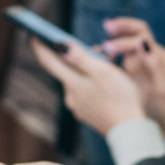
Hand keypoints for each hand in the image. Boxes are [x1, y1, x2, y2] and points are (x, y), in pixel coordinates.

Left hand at [31, 39, 146, 133]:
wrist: (130, 130)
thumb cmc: (119, 97)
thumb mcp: (101, 71)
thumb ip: (79, 57)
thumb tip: (60, 45)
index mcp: (71, 83)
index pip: (49, 62)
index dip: (40, 46)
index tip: (33, 34)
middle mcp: (71, 97)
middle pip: (66, 71)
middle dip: (75, 57)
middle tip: (90, 48)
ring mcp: (80, 108)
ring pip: (79, 82)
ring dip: (87, 70)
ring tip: (107, 63)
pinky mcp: (90, 115)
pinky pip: (87, 93)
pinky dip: (93, 83)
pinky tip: (107, 83)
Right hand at [100, 18, 164, 137]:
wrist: (162, 125)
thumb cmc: (163, 109)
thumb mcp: (161, 90)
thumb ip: (154, 65)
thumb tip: (143, 43)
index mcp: (162, 58)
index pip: (142, 36)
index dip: (124, 39)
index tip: (108, 48)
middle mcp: (153, 56)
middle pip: (136, 31)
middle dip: (120, 27)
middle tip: (106, 26)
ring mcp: (143, 62)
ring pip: (126, 43)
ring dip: (113, 41)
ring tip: (98, 49)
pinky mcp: (133, 70)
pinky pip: (120, 57)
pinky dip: (109, 55)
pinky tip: (99, 59)